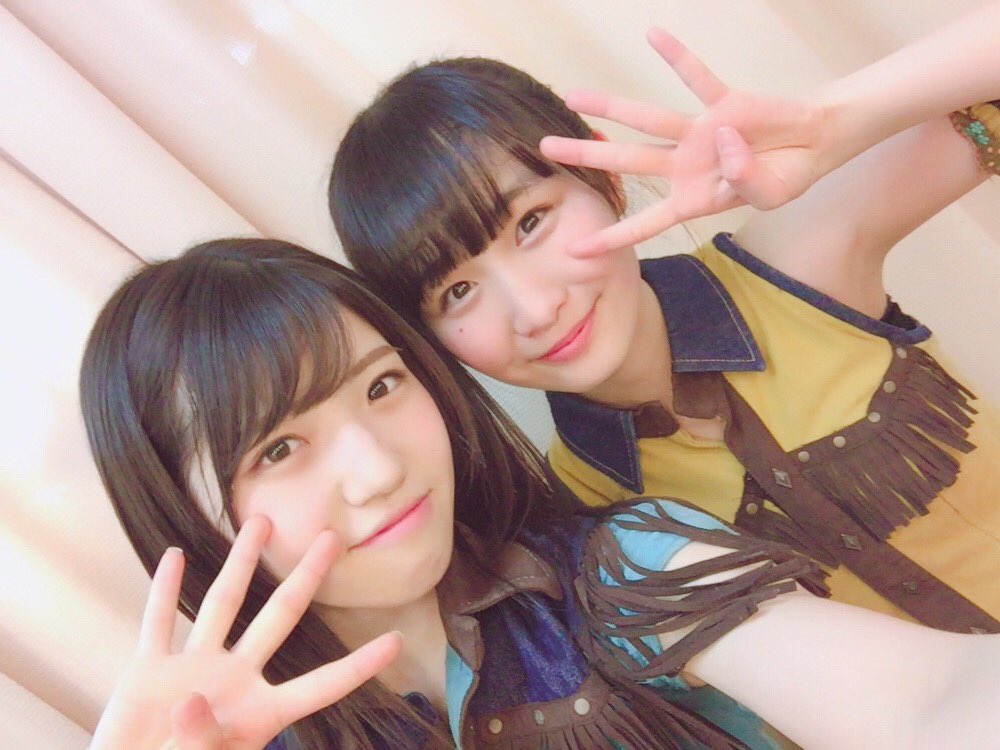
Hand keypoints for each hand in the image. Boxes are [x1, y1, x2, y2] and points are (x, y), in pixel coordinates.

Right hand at [89, 517, 400, 749]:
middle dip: (306, 578)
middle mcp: (234, 680)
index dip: (359, 666)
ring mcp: (191, 670)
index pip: (322, 685)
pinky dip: (162, 590)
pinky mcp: (148, 672)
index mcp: (261, 713)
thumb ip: (202, 740)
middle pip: (279, 617)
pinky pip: (157, 622)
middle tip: (332, 538)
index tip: (397, 641)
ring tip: (261, 522)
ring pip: (222, 603)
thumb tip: (191, 701)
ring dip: (240, 562)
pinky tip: (175, 556)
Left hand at [540, 28, 827, 255]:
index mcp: (692, 199)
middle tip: (545, 149)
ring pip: (647, 119)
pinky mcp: (723, 103)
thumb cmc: (784, 177)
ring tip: (572, 96)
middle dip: (587, 157)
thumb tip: (723, 140)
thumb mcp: (770, 195)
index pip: (644, 223)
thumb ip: (744, 178)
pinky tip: (653, 34)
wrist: (813, 146)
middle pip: (626, 163)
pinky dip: (678, 57)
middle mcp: (685, 165)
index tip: (575, 250)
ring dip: (611, 107)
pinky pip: (696, 77)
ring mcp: (699, 133)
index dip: (612, 237)